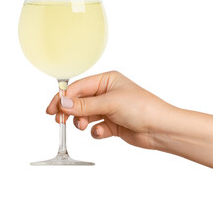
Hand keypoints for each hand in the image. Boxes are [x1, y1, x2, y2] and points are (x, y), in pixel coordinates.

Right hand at [46, 71, 174, 148]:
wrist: (159, 128)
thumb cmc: (142, 108)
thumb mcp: (110, 102)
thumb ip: (85, 104)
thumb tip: (62, 102)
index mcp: (107, 80)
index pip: (79, 87)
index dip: (64, 97)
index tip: (53, 109)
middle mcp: (107, 94)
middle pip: (80, 101)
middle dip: (71, 111)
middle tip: (61, 120)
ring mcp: (110, 110)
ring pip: (86, 115)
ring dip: (82, 121)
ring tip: (85, 126)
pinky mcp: (113, 125)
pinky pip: (96, 127)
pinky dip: (96, 131)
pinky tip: (101, 132)